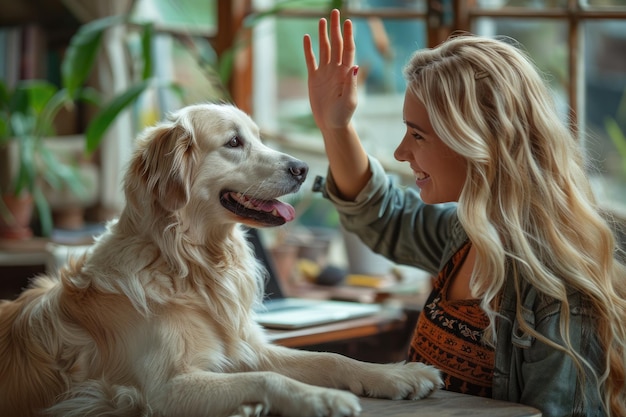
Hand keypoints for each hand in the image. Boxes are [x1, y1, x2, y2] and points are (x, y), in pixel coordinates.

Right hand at [303, 9, 358, 131]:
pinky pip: (311, 60)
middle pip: (336, 44)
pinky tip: (307, 37)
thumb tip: (354, 66)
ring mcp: (325, 72)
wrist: (331, 124)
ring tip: (322, 20)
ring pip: (324, 49)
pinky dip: (309, 49)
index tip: (348, 21)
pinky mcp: (314, 78)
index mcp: (346, 73)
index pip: (347, 49)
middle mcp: (336, 69)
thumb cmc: (343, 115)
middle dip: (335, 29)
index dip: (348, 35)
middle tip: (334, 12)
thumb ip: (352, 83)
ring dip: (323, 35)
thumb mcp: (350, 100)